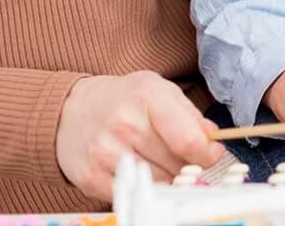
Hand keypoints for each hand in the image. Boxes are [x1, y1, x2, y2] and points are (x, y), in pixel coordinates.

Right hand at [55, 72, 224, 200]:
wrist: (71, 109)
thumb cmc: (123, 99)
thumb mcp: (158, 89)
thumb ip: (189, 114)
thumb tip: (213, 140)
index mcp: (148, 96)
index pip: (189, 141)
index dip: (208, 154)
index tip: (211, 154)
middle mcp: (125, 124)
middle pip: (177, 166)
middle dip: (189, 166)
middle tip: (184, 158)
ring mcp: (105, 153)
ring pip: (159, 184)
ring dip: (168, 179)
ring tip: (161, 163)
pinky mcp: (91, 178)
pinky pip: (134, 194)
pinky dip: (143, 188)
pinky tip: (141, 172)